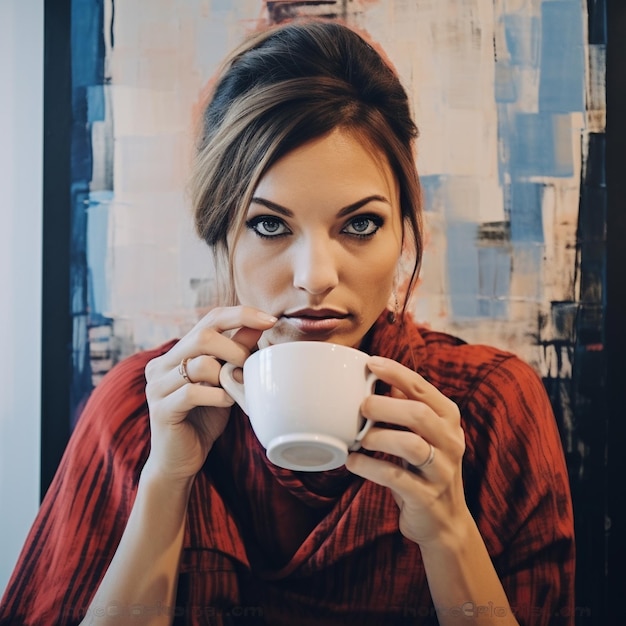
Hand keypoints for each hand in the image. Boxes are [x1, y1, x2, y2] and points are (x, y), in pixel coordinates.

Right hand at [143, 306, 276, 482]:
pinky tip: (226, 403)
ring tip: (235, 391)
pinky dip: (217, 396)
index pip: (210, 318)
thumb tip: (259, 325)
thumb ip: (236, 353)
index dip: (241, 315)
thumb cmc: (204, 419)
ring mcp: (157, 385)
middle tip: (248, 366)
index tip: (270, 320)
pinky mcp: (160, 408)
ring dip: (226, 376)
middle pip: (202, 335)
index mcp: (177, 352)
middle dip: (235, 348)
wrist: (180, 461)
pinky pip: (192, 392)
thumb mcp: (225, 382)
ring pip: (199, 363)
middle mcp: (161, 363)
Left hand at [345, 356, 467, 546]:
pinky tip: (353, 461)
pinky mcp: (426, 496)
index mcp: (449, 419)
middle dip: (385, 406)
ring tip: (359, 438)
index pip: (423, 389)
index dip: (396, 373)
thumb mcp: (423, 433)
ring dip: (378, 437)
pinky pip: (395, 476)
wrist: (444, 522)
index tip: (371, 363)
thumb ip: (406, 406)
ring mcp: (441, 471)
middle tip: (361, 406)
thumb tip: (381, 376)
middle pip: (419, 414)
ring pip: (411, 444)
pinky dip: (369, 466)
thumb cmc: (424, 468)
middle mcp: (451, 442)